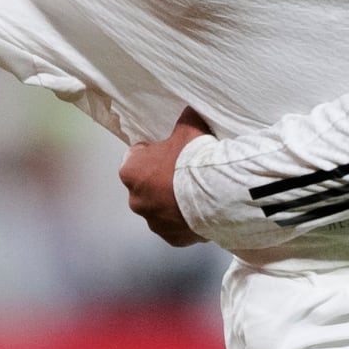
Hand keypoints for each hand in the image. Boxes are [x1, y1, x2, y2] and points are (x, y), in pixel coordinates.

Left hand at [120, 112, 213, 247]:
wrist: (217, 193)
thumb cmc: (195, 157)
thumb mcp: (190, 127)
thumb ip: (184, 119)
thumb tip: (189, 110)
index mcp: (130, 171)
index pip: (136, 157)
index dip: (154, 152)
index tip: (170, 152)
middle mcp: (135, 200)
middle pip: (146, 186)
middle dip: (161, 181)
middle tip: (185, 174)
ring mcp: (153, 222)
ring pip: (160, 209)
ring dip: (172, 202)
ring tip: (196, 194)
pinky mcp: (171, 238)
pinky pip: (176, 227)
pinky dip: (185, 220)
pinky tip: (200, 211)